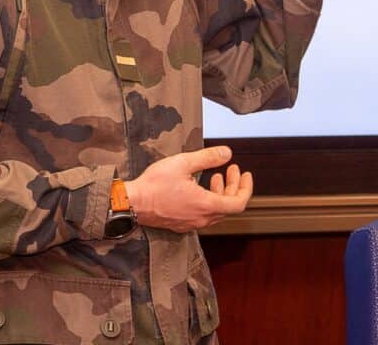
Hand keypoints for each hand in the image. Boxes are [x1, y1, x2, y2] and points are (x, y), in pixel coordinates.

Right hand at [124, 146, 253, 232]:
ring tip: (216, 176)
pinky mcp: (182, 224)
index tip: (245, 174)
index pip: (238, 203)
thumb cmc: (154, 184)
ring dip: (221, 193)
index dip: (245, 188)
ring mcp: (191, 223)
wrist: (131, 203)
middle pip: (228, 206)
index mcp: (205, 205)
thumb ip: (208, 157)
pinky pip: (204, 214)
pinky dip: (209, 200)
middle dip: (233, 186)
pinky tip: (200, 186)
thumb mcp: (183, 163)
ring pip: (216, 211)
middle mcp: (201, 218)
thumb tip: (227, 153)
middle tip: (231, 169)